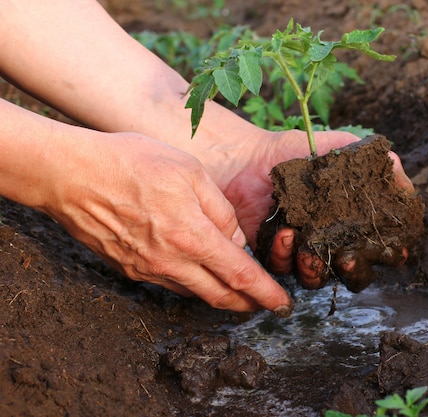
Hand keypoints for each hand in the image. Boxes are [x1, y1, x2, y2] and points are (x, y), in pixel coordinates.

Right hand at [42, 131, 291, 312]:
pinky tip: (197, 271)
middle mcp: (170, 262)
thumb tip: (235, 238)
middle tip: (265, 304)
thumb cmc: (131, 163)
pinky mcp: (128, 269)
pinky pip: (169, 283)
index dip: (265, 294)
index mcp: (192, 236)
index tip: (282, 304)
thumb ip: (219, 208)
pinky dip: (191, 282)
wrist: (69, 174)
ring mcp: (147, 270)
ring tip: (236, 288)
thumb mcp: (189, 171)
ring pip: (194, 292)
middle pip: (219, 296)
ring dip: (219, 294)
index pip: (241, 276)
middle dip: (247, 304)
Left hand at [185, 110, 413, 287]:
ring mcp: (303, 251)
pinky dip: (285, 255)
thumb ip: (377, 164)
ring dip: (316, 269)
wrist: (251, 156)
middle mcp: (330, 241)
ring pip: (318, 278)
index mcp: (351, 221)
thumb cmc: (297, 151)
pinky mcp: (274, 254)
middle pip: (353, 274)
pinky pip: (283, 269)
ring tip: (308, 251)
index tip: (393, 250)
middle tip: (348, 260)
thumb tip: (406, 185)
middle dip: (355, 272)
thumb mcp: (341, 149)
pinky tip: (285, 233)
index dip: (389, 253)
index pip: (379, 247)